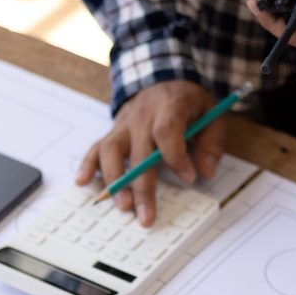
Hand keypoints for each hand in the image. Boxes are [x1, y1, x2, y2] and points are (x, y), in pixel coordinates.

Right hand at [75, 80, 224, 226]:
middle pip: (138, 151)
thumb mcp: (212, 113)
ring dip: (114, 181)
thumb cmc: (189, 103)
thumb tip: (205, 173)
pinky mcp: (113, 132)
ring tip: (122, 206)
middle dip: (142, 187)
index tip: (188, 178)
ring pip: (111, 150)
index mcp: (169, 106)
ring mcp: (124, 124)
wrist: (164, 78)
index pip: (166, 131)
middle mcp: (143, 114)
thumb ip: (211, 143)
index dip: (175, 156)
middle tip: (146, 216)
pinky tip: (83, 182)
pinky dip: (88, 165)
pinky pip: (96, 147)